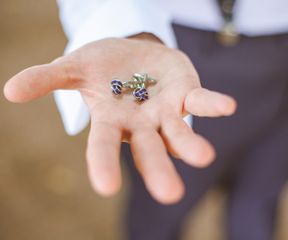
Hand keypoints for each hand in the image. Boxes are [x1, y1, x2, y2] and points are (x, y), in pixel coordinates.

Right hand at [4, 34, 235, 203]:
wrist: (131, 53)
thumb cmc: (101, 66)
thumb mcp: (73, 67)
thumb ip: (47, 79)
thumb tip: (10, 91)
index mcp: (111, 121)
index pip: (103, 146)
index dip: (103, 163)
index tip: (105, 186)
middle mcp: (140, 124)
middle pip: (149, 150)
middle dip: (158, 170)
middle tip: (170, 195)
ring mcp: (166, 111)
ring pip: (179, 133)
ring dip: (191, 145)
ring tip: (204, 157)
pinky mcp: (186, 94)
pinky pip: (201, 103)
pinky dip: (212, 105)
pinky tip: (227, 107)